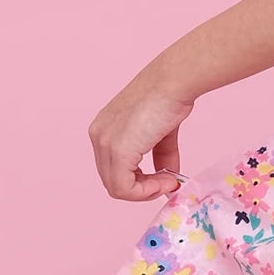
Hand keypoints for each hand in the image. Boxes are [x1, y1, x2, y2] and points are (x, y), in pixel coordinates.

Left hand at [88, 71, 196, 200]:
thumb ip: (161, 156)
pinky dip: (147, 191)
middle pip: (112, 180)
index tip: (166, 177)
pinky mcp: (117, 151)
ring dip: (147, 191)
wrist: (174, 83)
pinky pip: (125, 188)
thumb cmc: (170, 98)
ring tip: (170, 181)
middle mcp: (98, 135)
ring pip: (117, 188)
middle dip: (143, 188)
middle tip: (170, 183)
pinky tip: (167, 180)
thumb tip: (168, 179)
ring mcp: (105, 143)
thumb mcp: (162, 133)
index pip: (113, 167)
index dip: (140, 180)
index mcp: (104, 128)